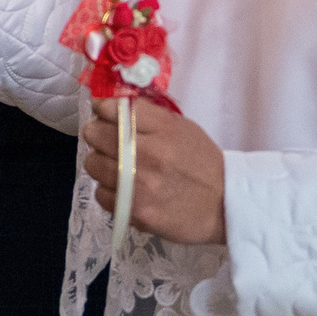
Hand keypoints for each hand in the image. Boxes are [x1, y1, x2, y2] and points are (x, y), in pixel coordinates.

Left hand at [81, 97, 226, 245]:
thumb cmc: (200, 162)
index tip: (106, 115)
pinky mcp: (134, 211)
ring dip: (102, 164)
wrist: (224, 205)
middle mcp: (149, 154)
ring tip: (119, 169)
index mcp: (163, 128)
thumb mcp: (180, 127)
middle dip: (98, 135)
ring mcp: (139, 185)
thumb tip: (106, 104)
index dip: (104, 110)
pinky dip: (110, 191)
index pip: (112, 108)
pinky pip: (101, 194)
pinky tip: (126, 191)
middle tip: (110, 143)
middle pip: (95, 133)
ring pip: (92, 164)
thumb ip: (146, 114)